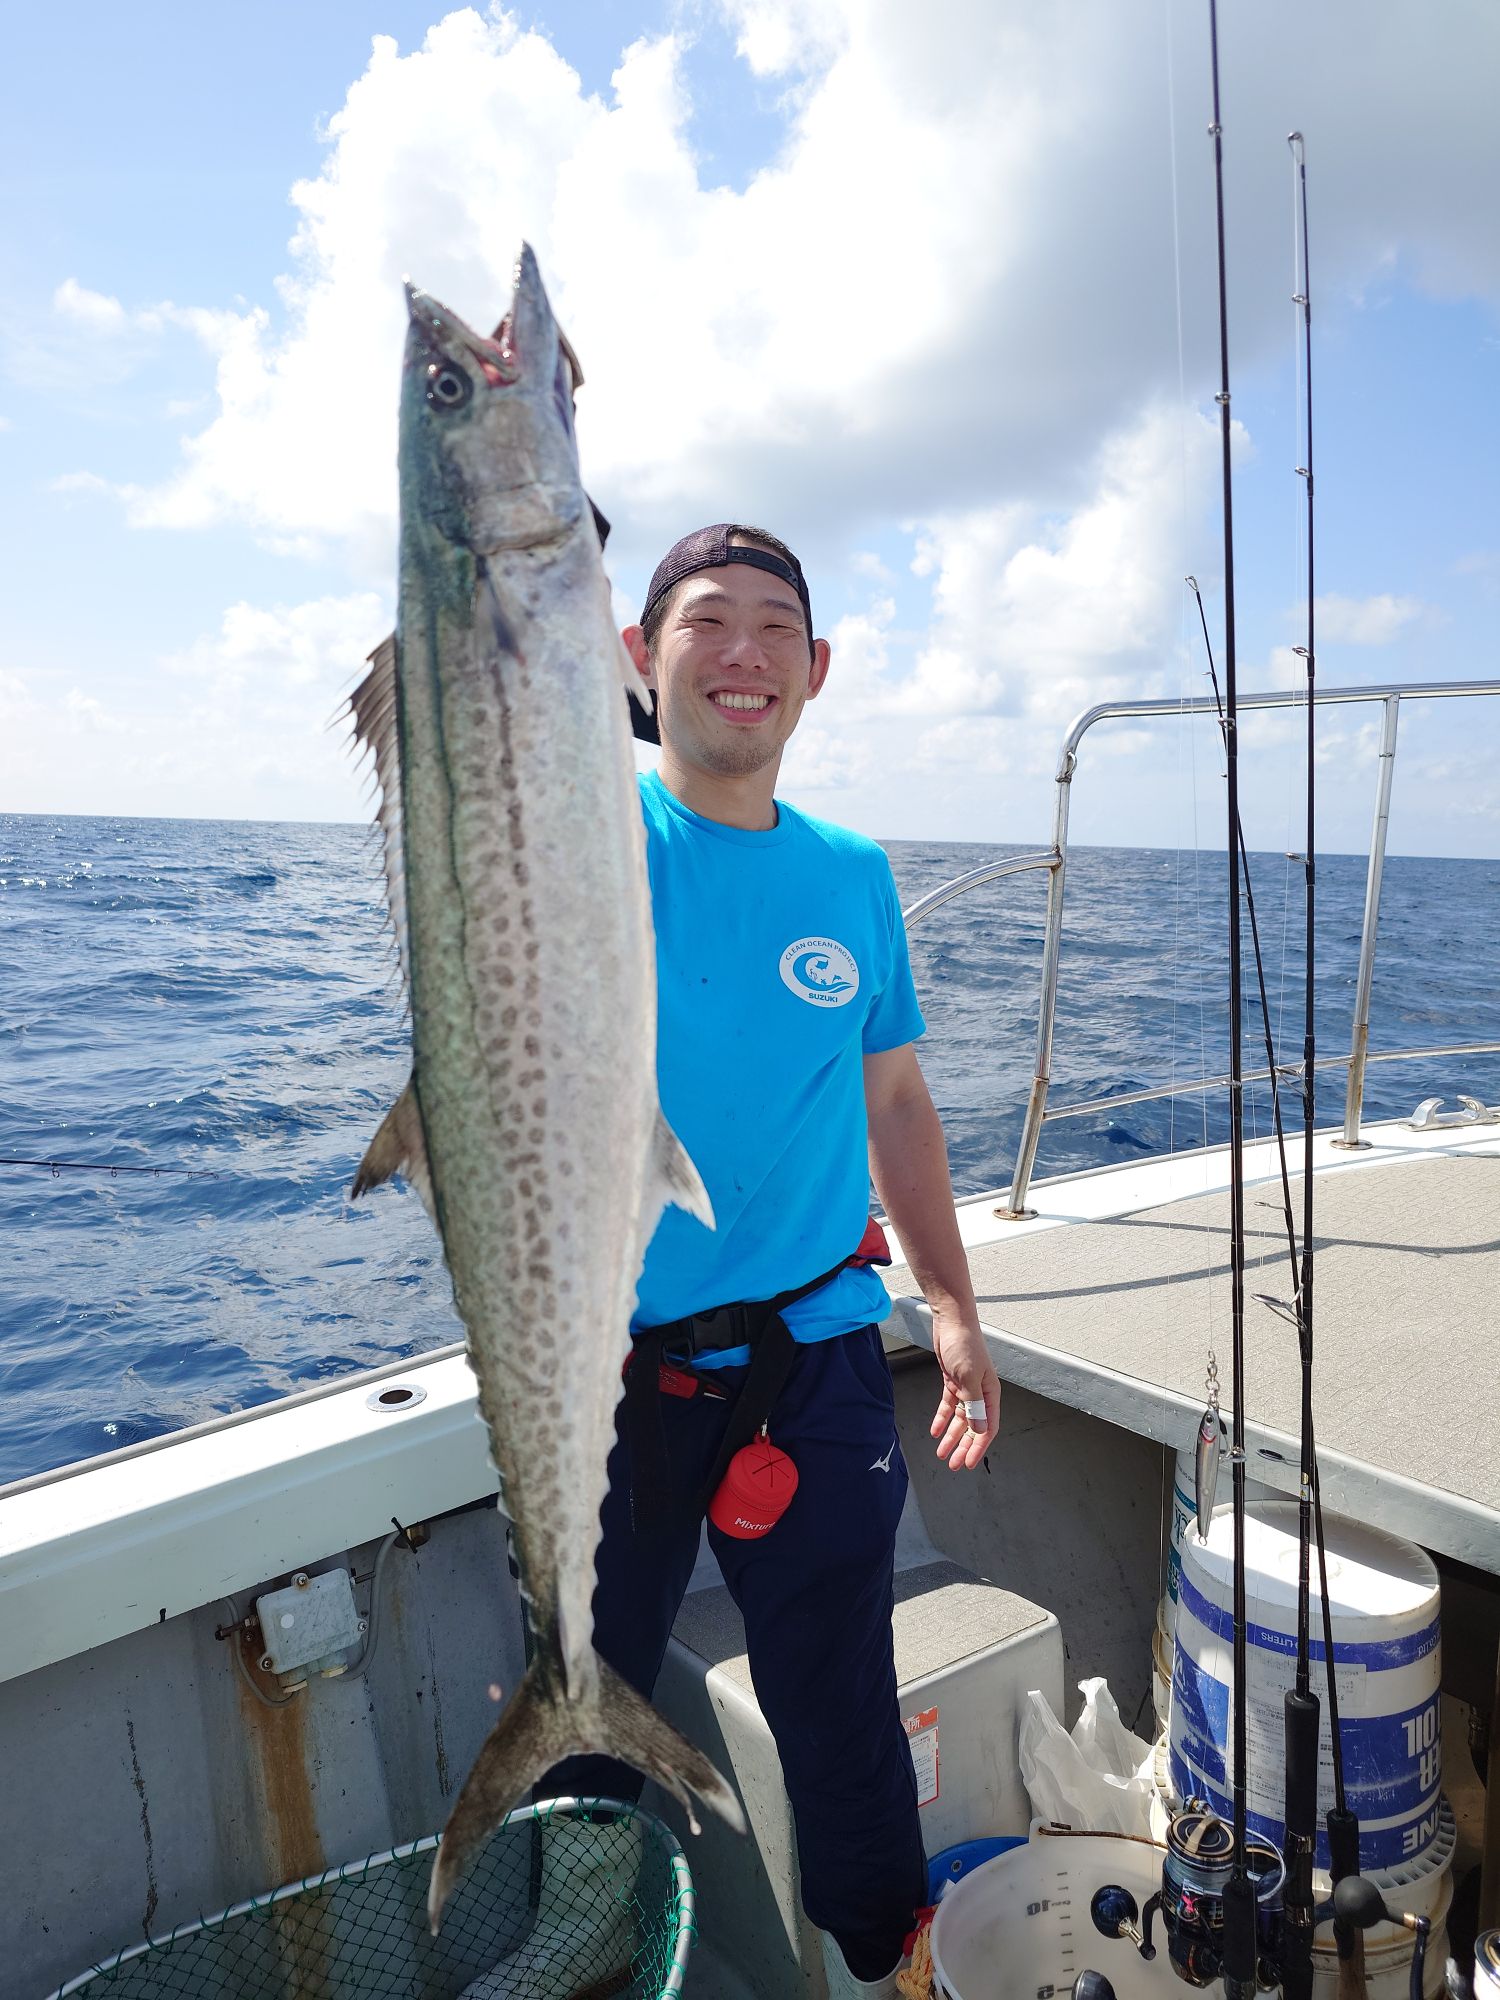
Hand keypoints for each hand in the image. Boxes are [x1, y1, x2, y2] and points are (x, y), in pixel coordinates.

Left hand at [929, 1308, 999, 1469]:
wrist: (952, 1321)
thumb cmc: (965, 1345)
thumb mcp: (969, 1377)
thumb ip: (974, 1405)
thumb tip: (980, 1430)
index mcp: (990, 1393)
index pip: (988, 1427)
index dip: (978, 1446)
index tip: (968, 1463)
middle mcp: (980, 1393)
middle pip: (973, 1426)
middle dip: (963, 1446)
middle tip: (953, 1464)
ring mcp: (966, 1387)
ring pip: (960, 1419)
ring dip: (951, 1436)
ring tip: (941, 1453)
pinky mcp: (952, 1381)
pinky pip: (948, 1405)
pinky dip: (942, 1419)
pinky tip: (936, 1431)